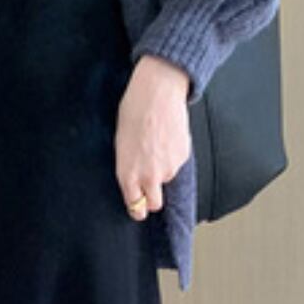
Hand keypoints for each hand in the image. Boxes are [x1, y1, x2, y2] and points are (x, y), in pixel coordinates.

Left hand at [114, 54, 191, 220]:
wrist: (157, 93)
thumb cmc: (132, 114)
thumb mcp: (120, 145)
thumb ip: (127, 167)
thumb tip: (133, 180)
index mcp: (128, 174)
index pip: (135, 206)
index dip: (137, 210)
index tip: (138, 210)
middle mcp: (149, 176)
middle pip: (156, 204)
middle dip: (153, 198)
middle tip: (149, 187)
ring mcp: (168, 168)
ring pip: (167, 180)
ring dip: (162, 171)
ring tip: (155, 149)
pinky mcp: (183, 156)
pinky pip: (177, 164)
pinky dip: (172, 157)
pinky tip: (166, 140)